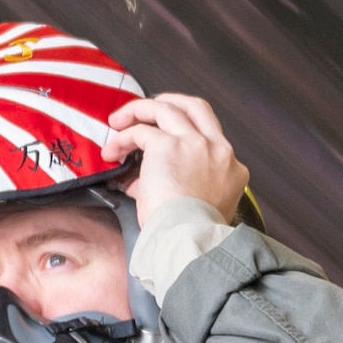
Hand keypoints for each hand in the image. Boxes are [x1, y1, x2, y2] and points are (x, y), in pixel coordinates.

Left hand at [101, 93, 248, 223]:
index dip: (181, 134)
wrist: (189, 240)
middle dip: (168, 102)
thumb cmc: (189, 235)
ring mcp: (195, 144)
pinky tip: (112, 152)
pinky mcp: (168, 146)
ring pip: (167, 108)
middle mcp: (217, 150)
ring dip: (139, 111)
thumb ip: (176, 186)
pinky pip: (140, 131)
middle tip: (145, 111)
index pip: (208, 136)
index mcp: (230, 167)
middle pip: (195, 107)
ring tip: (118, 122)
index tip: (161, 140)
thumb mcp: (195, 206)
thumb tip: (141, 181)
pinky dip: (123, 138)